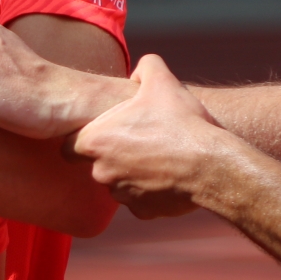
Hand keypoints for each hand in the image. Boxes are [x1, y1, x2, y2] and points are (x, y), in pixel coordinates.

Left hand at [72, 54, 227, 219]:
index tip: (103, 133)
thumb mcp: (163, 81)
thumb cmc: (181, 122)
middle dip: (112, 156)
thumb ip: (145, 67)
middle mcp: (101, 172)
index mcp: (95, 142)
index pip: (68, 146)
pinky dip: (150, 192)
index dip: (83, 139)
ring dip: (131, 174)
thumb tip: (139, 71)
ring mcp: (121, 195)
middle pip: (95, 165)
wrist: (212, 165)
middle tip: (138, 141)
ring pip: (118, 184)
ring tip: (157, 157)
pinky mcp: (142, 212)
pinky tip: (168, 176)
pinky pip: (140, 202)